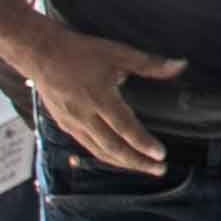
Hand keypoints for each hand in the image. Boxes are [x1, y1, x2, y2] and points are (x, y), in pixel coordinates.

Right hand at [28, 28, 189, 175]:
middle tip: (159, 169)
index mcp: (99, 98)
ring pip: (98, 151)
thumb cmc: (80, 52)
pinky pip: (87, 146)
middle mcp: (84, 116)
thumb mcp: (117, 53)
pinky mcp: (64, 124)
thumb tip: (179, 65)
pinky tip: (117, 156)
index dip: (143, 144)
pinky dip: (105, 155)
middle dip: (137, 162)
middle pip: (112, 148)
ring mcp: (72, 123)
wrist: (40, 54)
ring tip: (144, 167)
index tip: (161, 154)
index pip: (125, 128)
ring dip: (122, 162)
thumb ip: (149, 64)